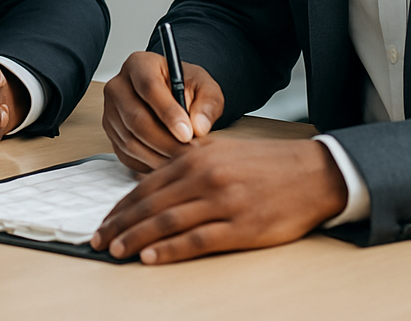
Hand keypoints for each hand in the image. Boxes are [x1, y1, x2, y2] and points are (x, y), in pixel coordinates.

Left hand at [91, 137, 347, 263]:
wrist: (311, 173)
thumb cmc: (264, 165)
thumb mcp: (221, 152)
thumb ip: (188, 166)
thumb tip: (154, 186)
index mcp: (196, 157)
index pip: (147, 185)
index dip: (121, 206)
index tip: (104, 222)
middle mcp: (204, 176)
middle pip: (151, 204)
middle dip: (121, 224)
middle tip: (100, 241)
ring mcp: (222, 202)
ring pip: (167, 222)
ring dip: (137, 239)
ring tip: (117, 251)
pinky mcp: (240, 227)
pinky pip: (196, 241)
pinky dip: (170, 250)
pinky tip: (151, 258)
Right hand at [102, 51, 223, 171]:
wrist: (171, 95)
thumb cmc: (185, 87)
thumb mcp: (205, 87)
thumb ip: (208, 103)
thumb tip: (199, 126)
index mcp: (140, 64)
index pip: (149, 87)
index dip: (168, 113)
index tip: (187, 133)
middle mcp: (119, 85)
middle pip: (136, 118)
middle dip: (165, 142)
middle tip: (189, 153)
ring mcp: (111, 110)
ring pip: (130, 140)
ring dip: (158, 156)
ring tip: (183, 160)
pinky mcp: (110, 132)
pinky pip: (126, 154)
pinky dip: (147, 163)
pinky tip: (168, 161)